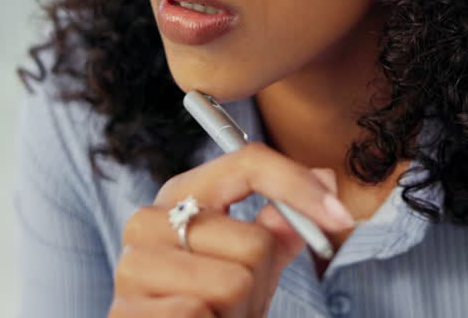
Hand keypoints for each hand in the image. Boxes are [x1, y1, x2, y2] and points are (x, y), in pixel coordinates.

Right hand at [107, 142, 354, 316]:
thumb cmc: (212, 310)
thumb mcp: (251, 267)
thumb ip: (281, 227)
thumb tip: (326, 176)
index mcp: (178, 198)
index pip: (247, 163)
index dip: (299, 187)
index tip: (342, 218)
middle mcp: (146, 223)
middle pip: (253, 240)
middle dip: (261, 284)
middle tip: (237, 305)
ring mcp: (131, 267)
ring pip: (234, 282)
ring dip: (239, 314)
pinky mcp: (125, 312)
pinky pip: (199, 313)